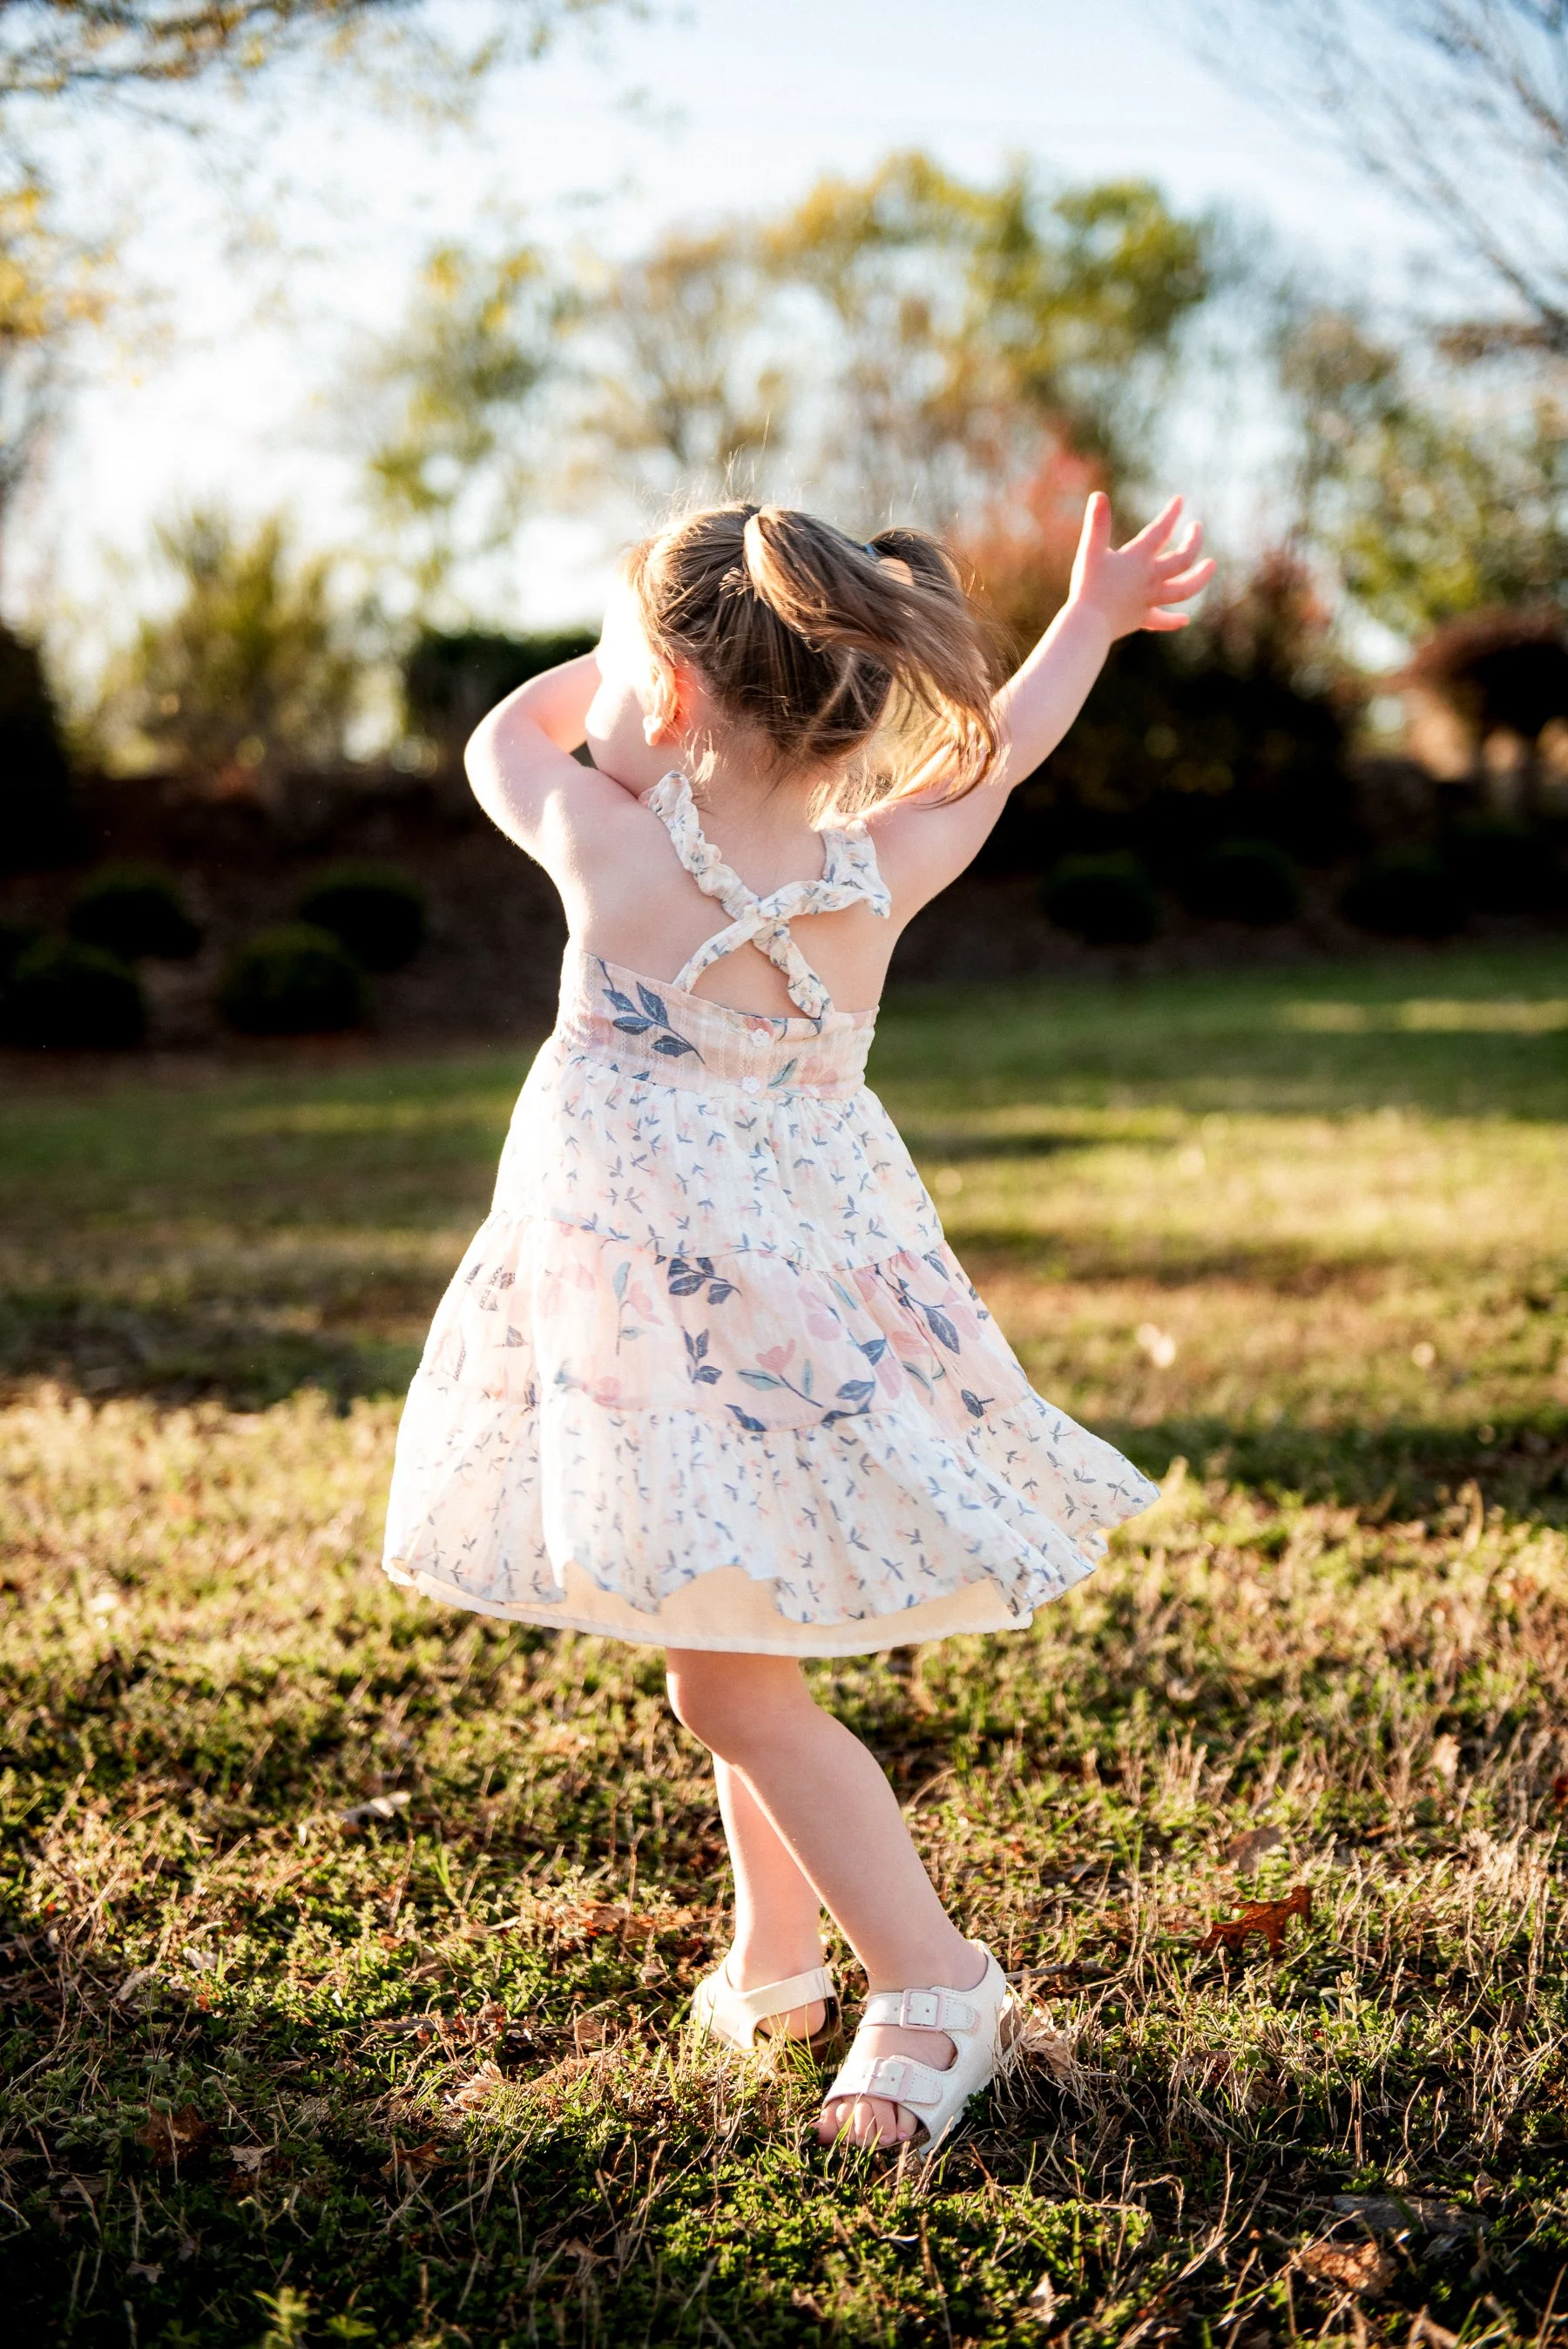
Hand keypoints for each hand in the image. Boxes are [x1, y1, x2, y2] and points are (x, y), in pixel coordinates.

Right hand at [1068, 492, 1214, 639]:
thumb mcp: (1090, 551)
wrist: (1088, 625)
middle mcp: (1149, 578)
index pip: (1160, 531)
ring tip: (1212, 565)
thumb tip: (1098, 495)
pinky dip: (1172, 620)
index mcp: (1138, 559)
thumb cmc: (1088, 587)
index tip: (1180, 501)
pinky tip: (1184, 620)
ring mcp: (1148, 599)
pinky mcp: (1141, 618)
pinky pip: (1161, 620)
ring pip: (1183, 589)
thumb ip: (1097, 523)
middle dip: (1193, 541)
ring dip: (1200, 577)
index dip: (1171, 514)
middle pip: (1182, 559)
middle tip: (1196, 527)